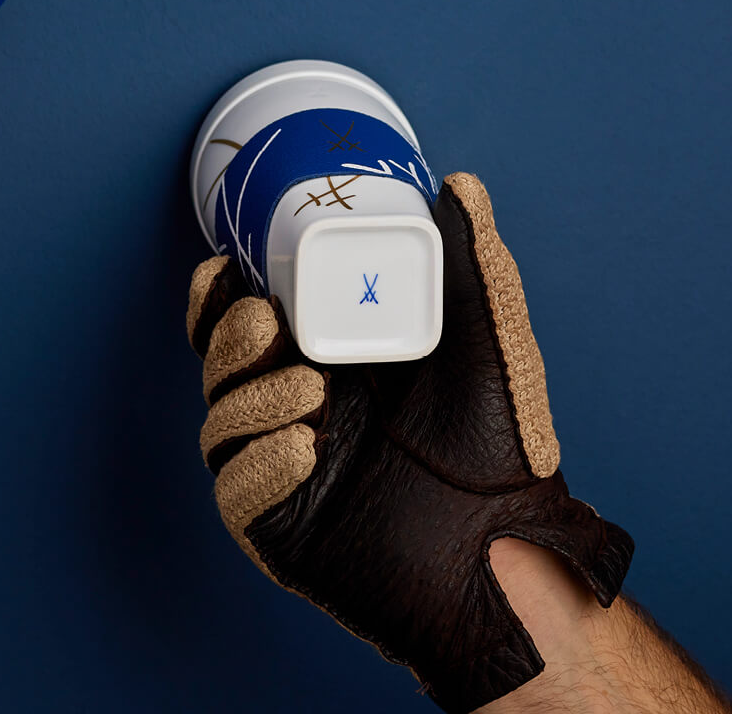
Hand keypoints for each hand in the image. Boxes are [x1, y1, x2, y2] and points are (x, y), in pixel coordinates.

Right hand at [186, 172, 631, 710]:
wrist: (511, 548)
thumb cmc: (506, 445)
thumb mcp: (487, 339)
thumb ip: (473, 263)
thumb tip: (460, 183)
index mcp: (330, 363)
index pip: (248, 324)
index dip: (219, 297)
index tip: (222, 266)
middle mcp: (299, 414)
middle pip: (220, 367)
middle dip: (227, 337)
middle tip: (268, 324)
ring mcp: (286, 472)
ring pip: (220, 424)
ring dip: (252, 397)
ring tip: (313, 394)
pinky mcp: (282, 530)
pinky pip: (235, 492)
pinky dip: (258, 463)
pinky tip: (303, 449)